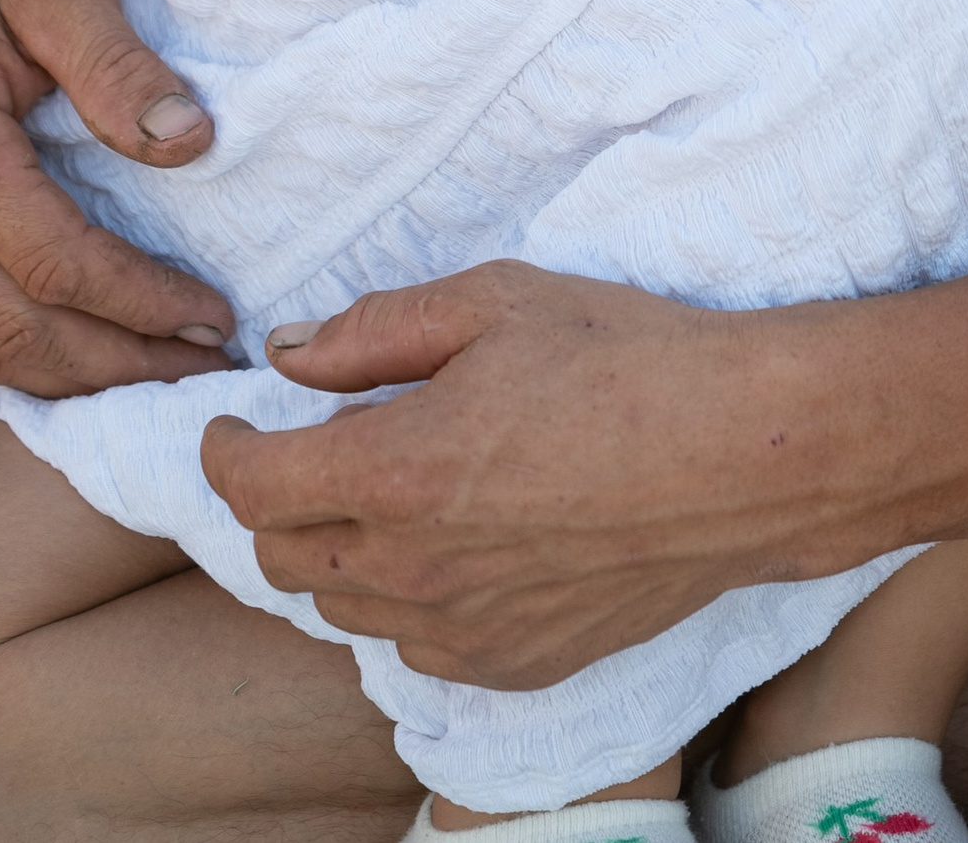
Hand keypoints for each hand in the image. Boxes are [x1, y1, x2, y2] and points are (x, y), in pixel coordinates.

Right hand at [0, 0, 232, 394]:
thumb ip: (117, 65)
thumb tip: (193, 142)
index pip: (59, 266)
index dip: (145, 303)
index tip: (219, 316)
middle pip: (16, 334)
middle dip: (119, 363)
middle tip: (207, 367)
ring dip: (67, 377)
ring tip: (154, 372)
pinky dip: (9, 356)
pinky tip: (73, 354)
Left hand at [205, 263, 823, 683]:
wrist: (742, 454)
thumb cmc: (627, 358)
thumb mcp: (497, 301)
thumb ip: (378, 329)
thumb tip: (291, 355)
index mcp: (396, 471)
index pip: (251, 487)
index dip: (225, 449)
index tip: (236, 422)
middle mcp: (413, 569)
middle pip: (283, 558)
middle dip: (279, 500)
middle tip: (324, 446)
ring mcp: (462, 632)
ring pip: (345, 610)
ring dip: (342, 552)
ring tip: (399, 491)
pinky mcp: (512, 665)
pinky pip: (417, 648)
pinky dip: (408, 600)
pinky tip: (459, 544)